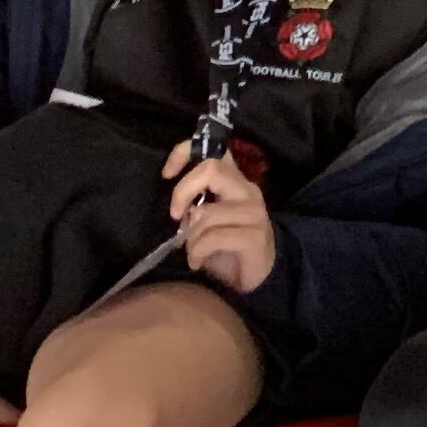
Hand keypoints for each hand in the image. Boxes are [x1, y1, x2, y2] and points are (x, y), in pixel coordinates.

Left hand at [164, 142, 275, 295]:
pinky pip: (212, 238)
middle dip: (183, 191)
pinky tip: (197, 262)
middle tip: (177, 216)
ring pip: (206, 213)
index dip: (185, 152)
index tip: (167, 173)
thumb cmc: (228, 246)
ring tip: (192, 251)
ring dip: (190, 237)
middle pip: (211, 169)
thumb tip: (180, 208)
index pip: (214, 150)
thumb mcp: (209, 219)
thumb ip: (196, 204)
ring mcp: (253, 213)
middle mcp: (246, 190)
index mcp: (234, 181)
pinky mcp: (254, 237)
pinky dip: (197, 253)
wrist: (259, 277)